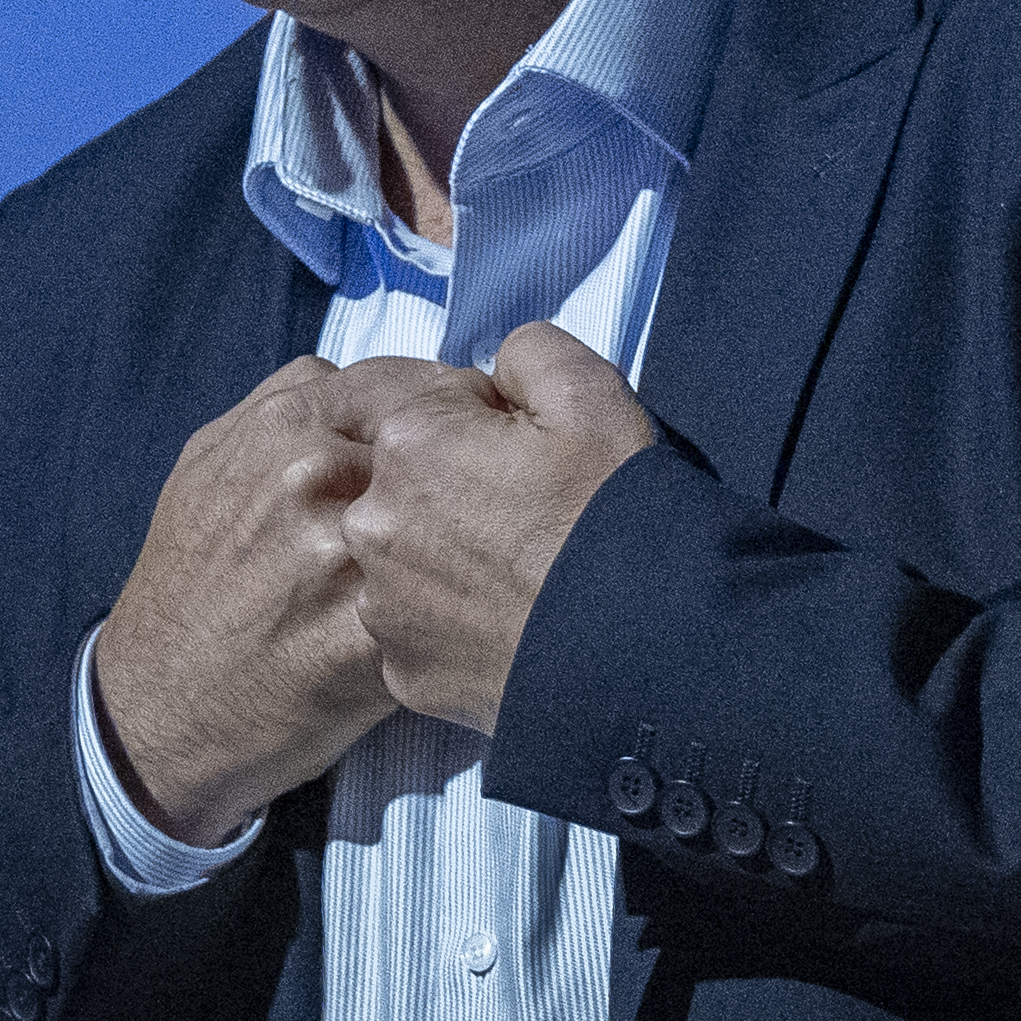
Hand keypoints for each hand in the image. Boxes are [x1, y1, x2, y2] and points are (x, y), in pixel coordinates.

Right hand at [92, 354, 444, 844]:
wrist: (155, 708)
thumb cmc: (187, 585)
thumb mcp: (208, 465)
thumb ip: (280, 407)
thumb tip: (360, 383)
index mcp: (285, 424)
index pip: (412, 382)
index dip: (450, 413)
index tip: (468, 441)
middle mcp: (316, 477)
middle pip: (448, 445)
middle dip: (474, 473)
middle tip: (485, 508)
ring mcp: (345, 558)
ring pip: (464, 523)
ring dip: (477, 544)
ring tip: (473, 568)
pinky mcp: (371, 640)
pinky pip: (454, 607)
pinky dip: (462, 613)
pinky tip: (449, 626)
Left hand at [326, 323, 655, 734]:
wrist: (648, 649)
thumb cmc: (616, 518)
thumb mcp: (590, 392)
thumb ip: (526, 351)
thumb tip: (496, 373)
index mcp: (408, 441)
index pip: (435, 413)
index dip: (491, 432)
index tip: (534, 463)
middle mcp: (373, 522)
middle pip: (411, 487)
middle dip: (460, 493)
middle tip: (533, 522)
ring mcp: (383, 604)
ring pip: (409, 558)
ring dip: (450, 559)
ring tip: (524, 578)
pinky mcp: (402, 669)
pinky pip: (420, 627)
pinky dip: (454, 624)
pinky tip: (510, 624)